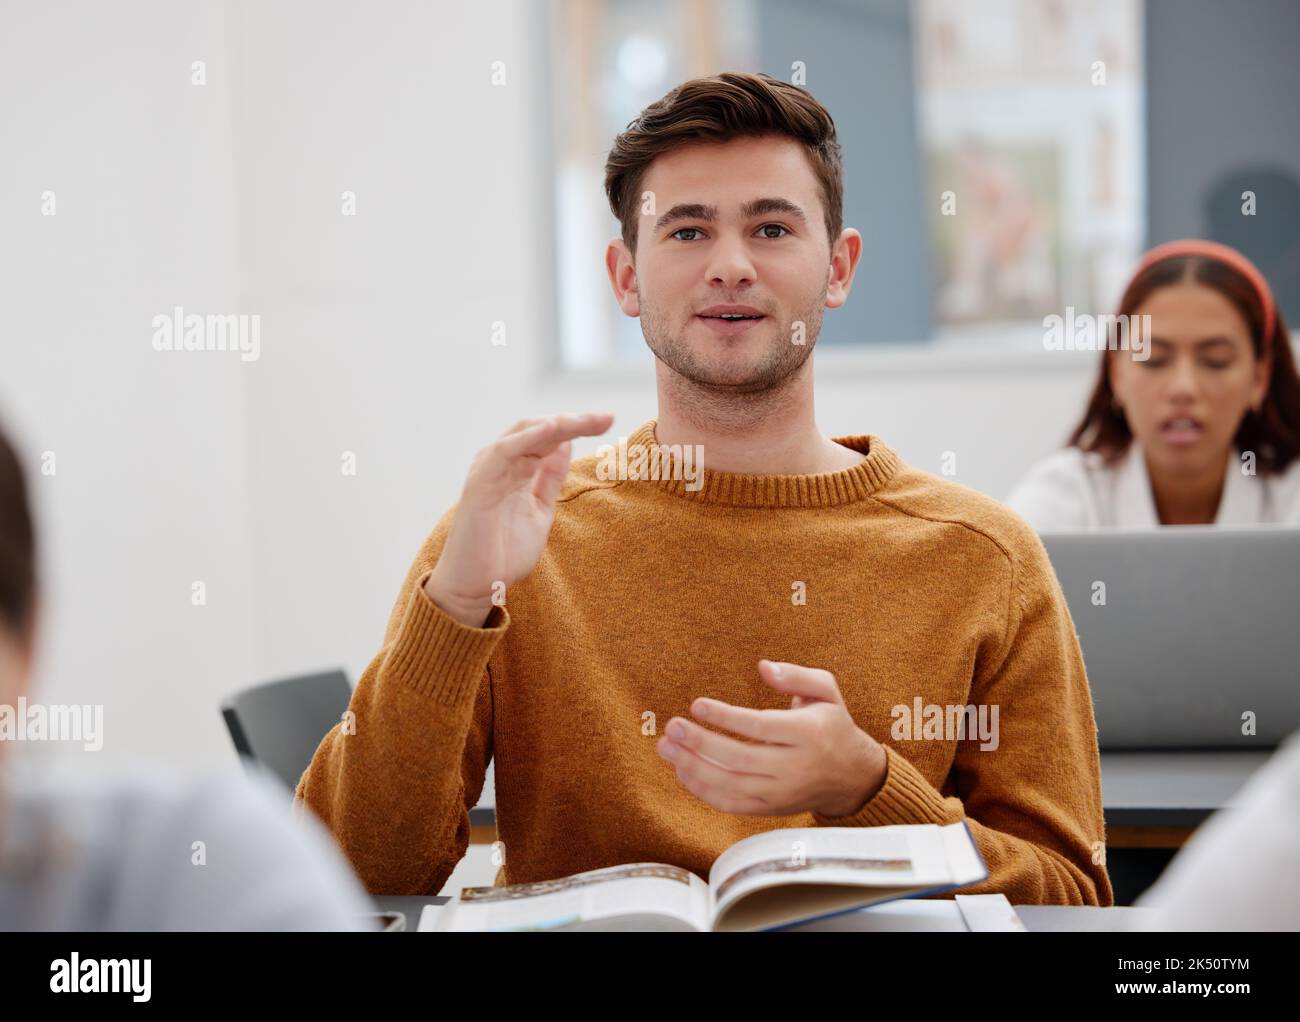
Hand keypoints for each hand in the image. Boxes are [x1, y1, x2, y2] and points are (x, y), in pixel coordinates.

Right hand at [424, 412, 613, 626]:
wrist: (477, 585)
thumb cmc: (504, 550)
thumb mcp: (540, 508)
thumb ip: (550, 477)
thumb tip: (567, 444)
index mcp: (517, 469)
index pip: (549, 437)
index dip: (578, 426)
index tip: (607, 421)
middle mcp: (502, 464)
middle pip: (539, 430)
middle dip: (573, 421)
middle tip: (603, 417)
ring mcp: (489, 471)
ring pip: (523, 435)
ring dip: (554, 425)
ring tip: (581, 420)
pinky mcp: (479, 484)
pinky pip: (502, 453)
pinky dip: (525, 439)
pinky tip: (549, 430)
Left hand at [656, 660, 886, 816]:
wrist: (852, 777)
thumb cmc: (831, 725)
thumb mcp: (825, 691)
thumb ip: (796, 675)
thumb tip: (763, 667)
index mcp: (808, 734)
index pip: (760, 727)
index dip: (726, 717)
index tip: (697, 704)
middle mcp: (795, 767)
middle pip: (740, 758)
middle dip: (700, 743)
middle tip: (672, 727)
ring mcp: (782, 792)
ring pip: (731, 784)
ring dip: (693, 767)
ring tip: (667, 748)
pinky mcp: (771, 808)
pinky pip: (731, 804)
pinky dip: (703, 790)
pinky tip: (682, 771)